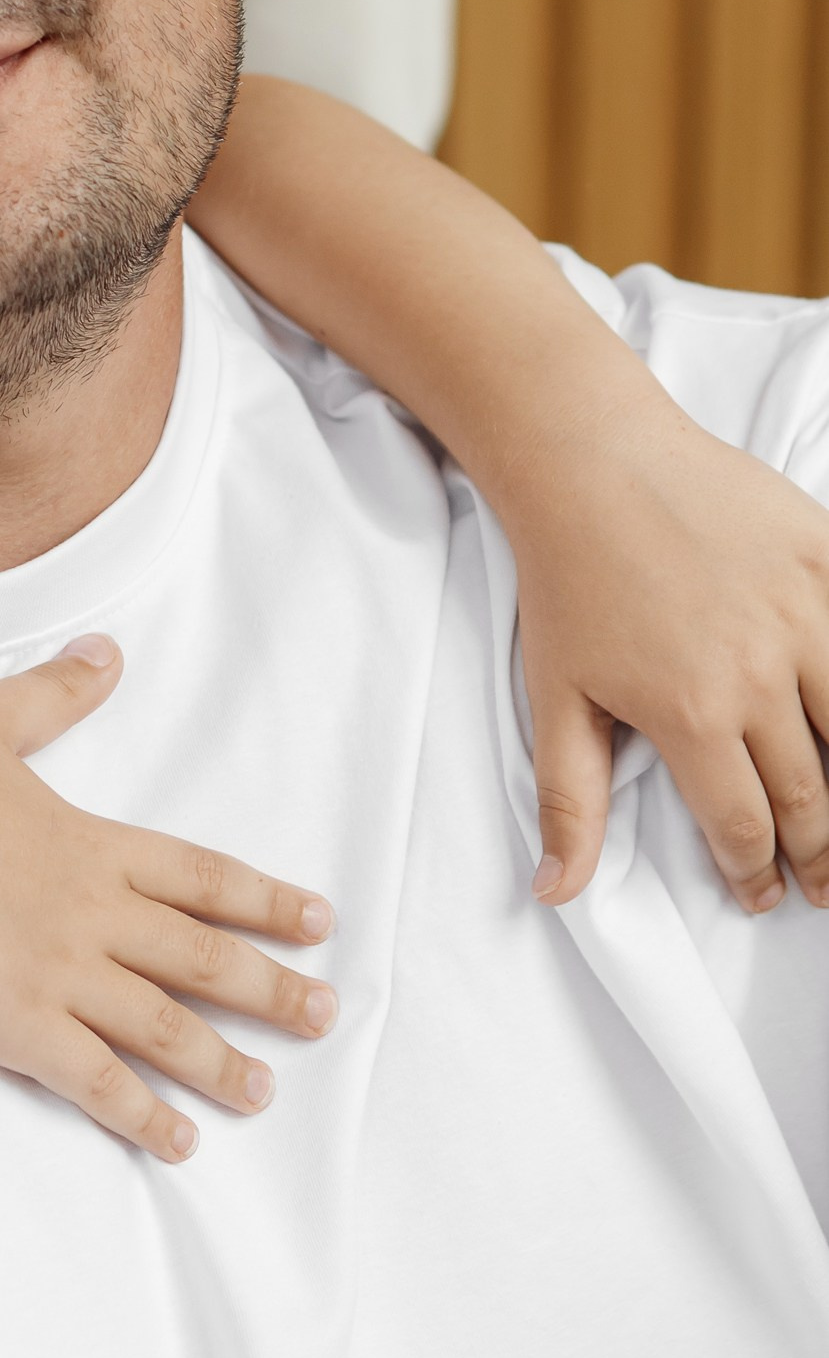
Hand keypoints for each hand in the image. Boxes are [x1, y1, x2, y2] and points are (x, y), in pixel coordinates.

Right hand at [0, 641, 336, 1164]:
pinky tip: (180, 1144)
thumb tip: (107, 650)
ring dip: (221, 1063)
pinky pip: (96, 1080)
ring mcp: (60, 971)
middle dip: (271, 991)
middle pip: (203, 958)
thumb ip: (54, 693)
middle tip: (326, 1018)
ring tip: (264, 1094)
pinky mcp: (17, 1024)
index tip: (320, 921)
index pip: (201, 877)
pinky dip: (142, 1115)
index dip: (265, 901)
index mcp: (91, 844)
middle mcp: (93, 911)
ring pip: (164, 1026)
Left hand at [506, 404, 828, 912]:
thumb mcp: (555, 698)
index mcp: (693, 715)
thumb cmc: (568, 579)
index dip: (757, 871)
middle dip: (820, 851)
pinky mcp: (825, 559)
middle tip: (823, 883)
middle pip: (811, 791)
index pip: (744, 824)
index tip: (764, 893)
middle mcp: (760, 673)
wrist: (591, 464)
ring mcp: (803, 613)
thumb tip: (556, 890)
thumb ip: (569, 801)